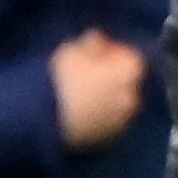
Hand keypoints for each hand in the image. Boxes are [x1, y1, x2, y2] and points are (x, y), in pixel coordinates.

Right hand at [50, 31, 148, 148]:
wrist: (45, 120)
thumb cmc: (61, 79)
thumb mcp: (72, 50)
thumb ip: (91, 43)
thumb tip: (98, 39)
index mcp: (128, 73)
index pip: (130, 57)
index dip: (114, 51)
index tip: (97, 48)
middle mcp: (132, 97)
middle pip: (127, 81)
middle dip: (112, 74)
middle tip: (89, 70)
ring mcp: (121, 120)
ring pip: (118, 103)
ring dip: (107, 95)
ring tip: (84, 91)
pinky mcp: (107, 138)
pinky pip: (108, 120)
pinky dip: (100, 113)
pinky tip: (81, 110)